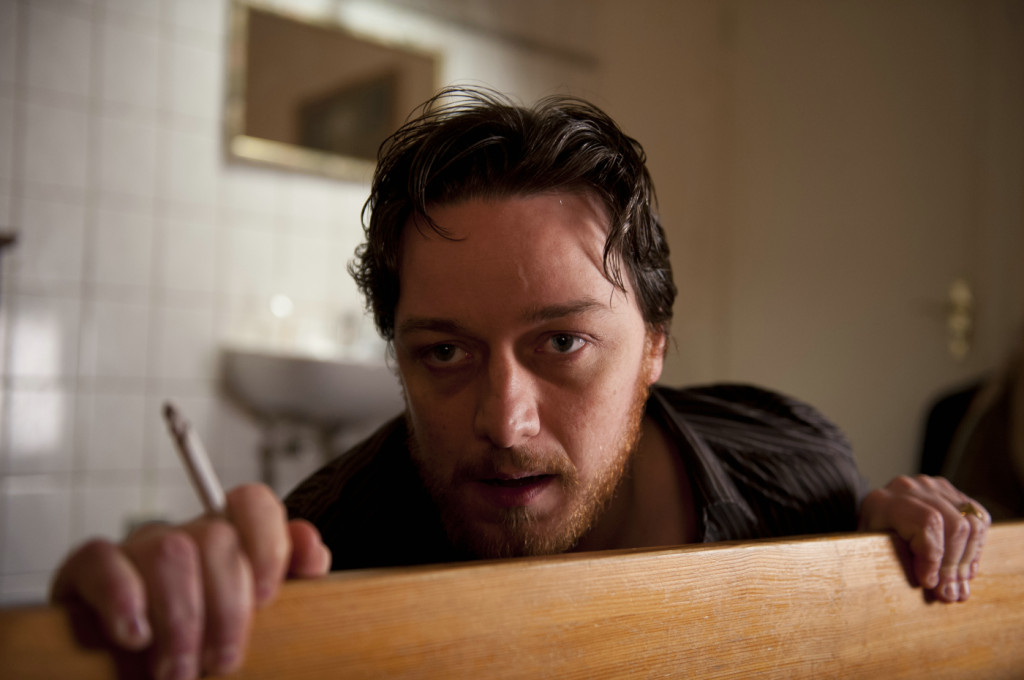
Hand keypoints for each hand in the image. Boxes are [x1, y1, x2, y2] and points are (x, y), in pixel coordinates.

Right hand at [50, 484, 331, 678]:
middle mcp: (183, 537)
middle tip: (223, 663)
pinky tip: (135, 637)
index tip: (268, 598)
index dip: (267, 544)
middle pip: (215, 537)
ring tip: (180, 671)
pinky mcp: (85, 571)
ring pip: (167, 551)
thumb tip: (312, 553)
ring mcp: (134, 549)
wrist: (149, 679)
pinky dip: (122, 599)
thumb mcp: (258, 623)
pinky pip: (101, 560)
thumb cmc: (205, 651)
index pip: (251, 502)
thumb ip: (292, 583)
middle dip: (226, 609)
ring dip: (180, 620)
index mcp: (227, 540)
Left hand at [859, 475, 989, 602]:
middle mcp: (908, 488)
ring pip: (971, 523)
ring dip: (968, 560)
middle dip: (953, 566)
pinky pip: (978, 519)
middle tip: (949, 594)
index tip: (930, 584)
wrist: (871, 521)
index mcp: (883, 501)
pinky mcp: (950, 492)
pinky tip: (965, 567)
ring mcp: (931, 486)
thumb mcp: (870, 555)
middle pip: (954, 525)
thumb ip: (900, 567)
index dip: (934, 558)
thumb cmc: (867, 544)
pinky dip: (975, 548)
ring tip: (958, 586)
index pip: (927, 523)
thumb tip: (943, 591)